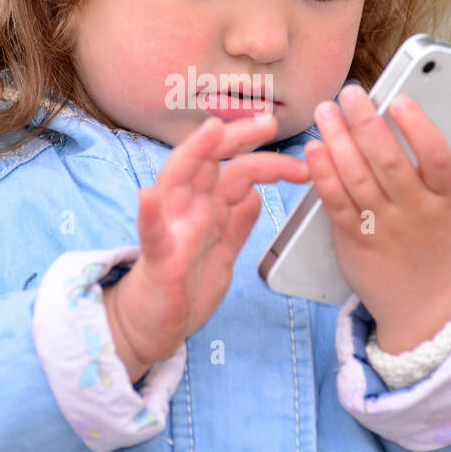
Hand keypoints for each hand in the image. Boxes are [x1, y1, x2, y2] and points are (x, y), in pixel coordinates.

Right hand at [104, 114, 309, 380]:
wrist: (150, 329)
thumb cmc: (184, 289)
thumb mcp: (222, 255)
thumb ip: (236, 224)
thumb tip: (256, 193)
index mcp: (206, 210)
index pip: (236, 170)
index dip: (267, 158)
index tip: (301, 160)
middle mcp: (186, 211)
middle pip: (209, 162)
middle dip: (236, 138)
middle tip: (267, 122)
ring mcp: (170, 232)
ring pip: (177, 182)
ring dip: (193, 154)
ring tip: (211, 130)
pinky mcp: (157, 261)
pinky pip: (151, 234)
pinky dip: (150, 215)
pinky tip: (148, 196)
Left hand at [306, 86, 450, 353]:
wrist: (427, 309)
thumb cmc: (443, 246)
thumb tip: (447, 117)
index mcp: (448, 200)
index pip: (438, 158)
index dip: (418, 126)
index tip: (398, 100)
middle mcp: (417, 214)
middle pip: (389, 162)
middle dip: (366, 122)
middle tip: (349, 93)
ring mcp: (384, 229)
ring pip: (357, 178)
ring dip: (337, 140)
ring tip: (325, 111)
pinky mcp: (355, 242)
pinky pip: (335, 203)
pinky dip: (322, 174)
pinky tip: (314, 149)